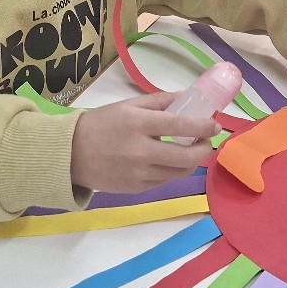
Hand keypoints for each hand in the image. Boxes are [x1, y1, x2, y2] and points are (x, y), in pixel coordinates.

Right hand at [71, 91, 218, 193]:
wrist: (70, 154)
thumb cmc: (101, 124)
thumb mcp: (128, 105)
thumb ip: (160, 102)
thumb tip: (188, 98)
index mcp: (138, 124)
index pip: (181, 125)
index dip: (204, 126)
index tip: (215, 125)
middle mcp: (140, 151)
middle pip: (187, 156)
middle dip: (204, 149)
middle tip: (207, 141)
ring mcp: (139, 174)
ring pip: (180, 172)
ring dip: (192, 162)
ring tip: (192, 150)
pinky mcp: (137, 189)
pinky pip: (165, 181)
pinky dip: (173, 170)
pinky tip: (170, 160)